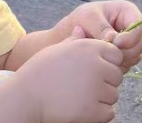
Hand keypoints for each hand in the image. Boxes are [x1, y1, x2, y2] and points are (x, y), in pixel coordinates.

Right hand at [10, 27, 125, 122]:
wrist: (24, 99)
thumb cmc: (39, 73)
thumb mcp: (57, 50)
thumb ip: (74, 40)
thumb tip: (81, 28)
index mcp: (89, 48)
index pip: (117, 55)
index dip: (107, 64)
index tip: (93, 72)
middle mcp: (96, 65)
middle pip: (117, 76)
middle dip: (105, 82)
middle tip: (84, 87)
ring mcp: (95, 88)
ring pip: (113, 95)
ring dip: (102, 99)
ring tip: (80, 97)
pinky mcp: (92, 110)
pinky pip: (109, 112)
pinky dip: (99, 114)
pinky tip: (82, 109)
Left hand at [53, 0, 141, 70]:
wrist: (70, 36)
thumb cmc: (80, 21)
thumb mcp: (88, 17)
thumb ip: (102, 27)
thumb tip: (114, 39)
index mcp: (127, 11)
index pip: (139, 26)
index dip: (130, 37)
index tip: (116, 43)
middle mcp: (133, 28)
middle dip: (127, 51)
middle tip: (109, 55)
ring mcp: (130, 43)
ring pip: (136, 56)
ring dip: (121, 60)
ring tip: (102, 57)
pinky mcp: (125, 56)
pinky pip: (128, 65)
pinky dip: (116, 67)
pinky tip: (102, 63)